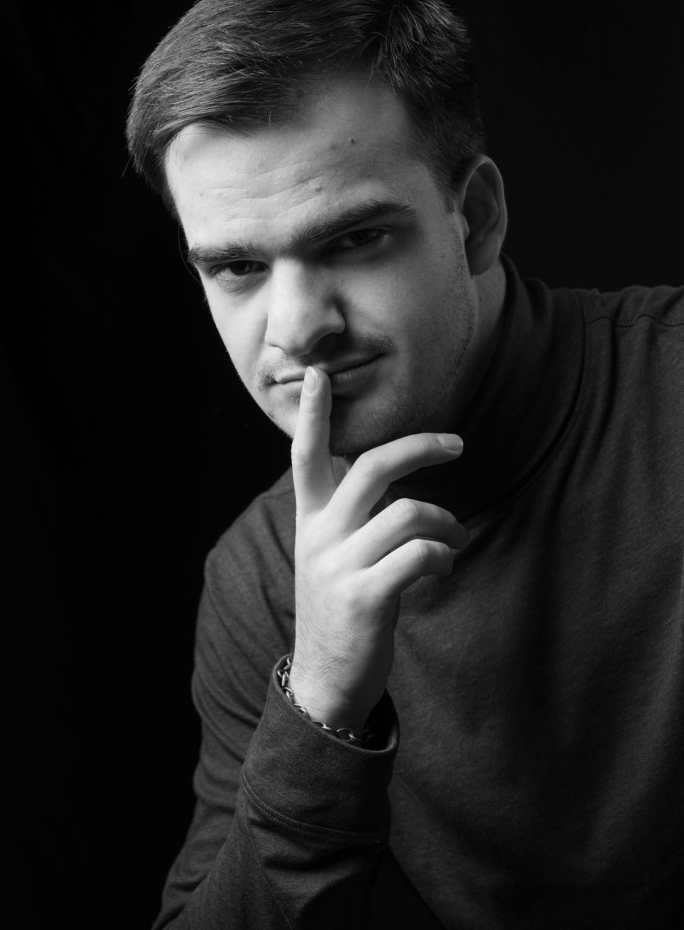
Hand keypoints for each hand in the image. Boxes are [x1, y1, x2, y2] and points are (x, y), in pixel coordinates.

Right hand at [288, 365, 468, 730]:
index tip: (318, 374)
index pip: (305, 456)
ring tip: (454, 539)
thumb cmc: (339, 605)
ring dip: (446, 523)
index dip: (313, 415)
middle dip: (419, 447)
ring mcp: (341, 566)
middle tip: (456, 444)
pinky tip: (443, 566)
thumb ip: (347, 514)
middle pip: (371, 467)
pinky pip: (420, 554)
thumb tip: (384, 473)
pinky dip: (442, 555)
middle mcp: (321, 536)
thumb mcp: (330, 554)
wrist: (325, 677)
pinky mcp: (367, 597)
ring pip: (408, 513)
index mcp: (311, 519)